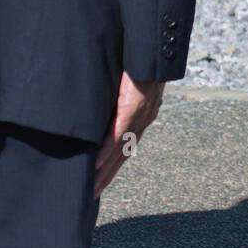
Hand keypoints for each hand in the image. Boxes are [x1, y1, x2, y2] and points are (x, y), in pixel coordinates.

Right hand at [94, 73, 164, 196]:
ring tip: (92, 187)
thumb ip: (122, 98)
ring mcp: (139, 117)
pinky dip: (107, 150)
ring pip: (120, 150)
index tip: (100, 181)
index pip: (126, 147)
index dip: (113, 165)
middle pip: (122, 156)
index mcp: (143, 116)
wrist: (155, 51)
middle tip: (92, 195)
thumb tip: (106, 105)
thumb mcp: (131, 85)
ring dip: (105, 171)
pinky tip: (97, 164)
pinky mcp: (133, 109)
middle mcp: (143, 121)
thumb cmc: (143, 63)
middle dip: (107, 176)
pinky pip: (118, 134)